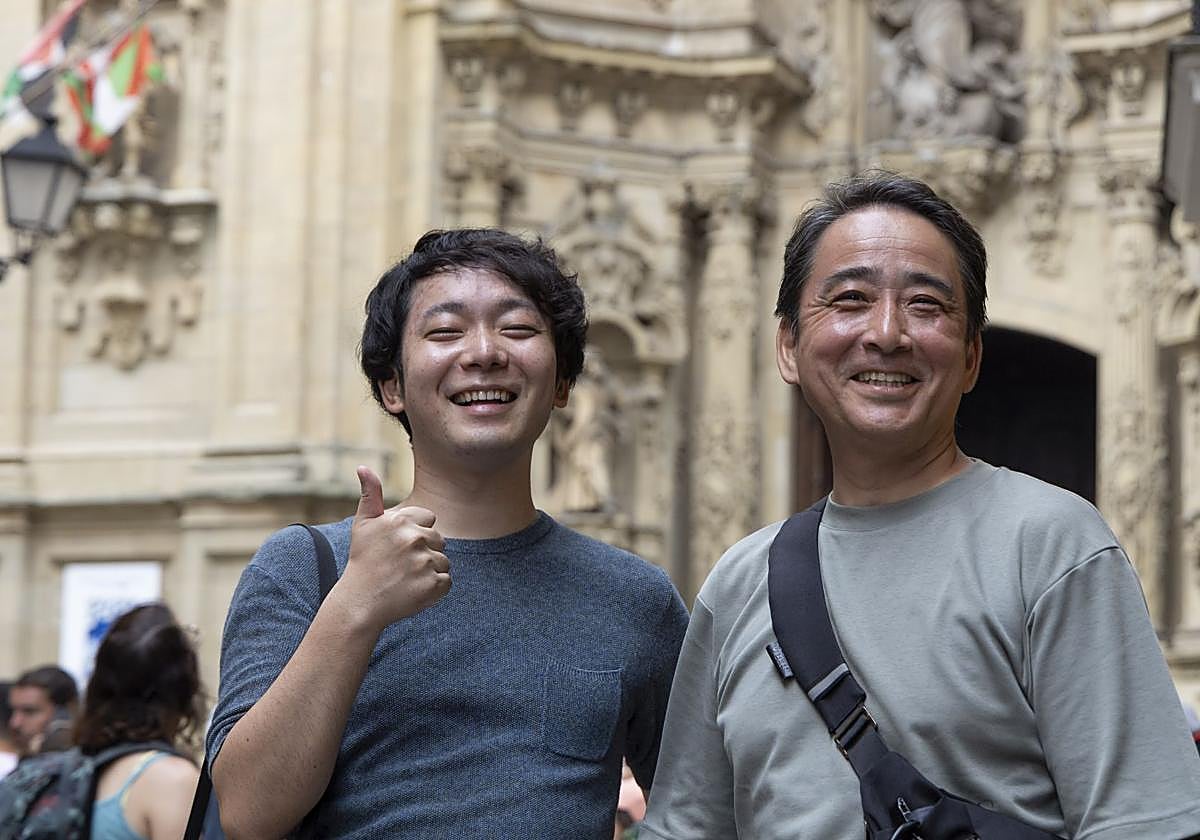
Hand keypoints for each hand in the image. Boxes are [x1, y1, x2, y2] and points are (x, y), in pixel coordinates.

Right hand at [339, 466, 450, 631]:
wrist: (360, 602)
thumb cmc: (363, 561)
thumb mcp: (363, 525)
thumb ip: (370, 494)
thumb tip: (363, 466)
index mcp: (401, 521)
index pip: (429, 519)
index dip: (416, 534)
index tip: (398, 547)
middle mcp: (414, 539)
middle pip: (439, 540)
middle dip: (424, 551)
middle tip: (400, 565)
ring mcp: (424, 562)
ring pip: (443, 561)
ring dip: (429, 571)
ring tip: (406, 579)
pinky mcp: (433, 585)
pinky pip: (446, 582)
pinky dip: (434, 589)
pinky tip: (413, 590)